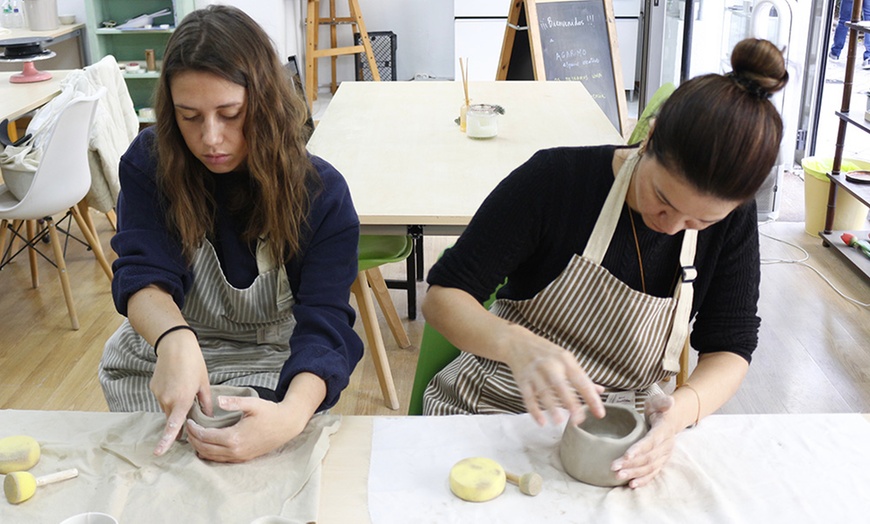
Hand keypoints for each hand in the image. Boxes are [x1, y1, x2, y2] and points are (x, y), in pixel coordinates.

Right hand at [150, 330, 210, 455]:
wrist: (175, 345)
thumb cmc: (194, 363)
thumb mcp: (204, 383)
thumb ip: (205, 403)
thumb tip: (208, 418)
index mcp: (182, 400)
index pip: (173, 426)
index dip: (166, 440)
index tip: (159, 452)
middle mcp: (167, 400)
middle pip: (172, 419)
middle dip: (179, 422)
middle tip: (191, 415)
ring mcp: (159, 394)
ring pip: (167, 409)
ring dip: (175, 407)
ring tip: (185, 389)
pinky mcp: (154, 388)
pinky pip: (162, 399)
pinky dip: (170, 397)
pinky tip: (177, 384)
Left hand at [185, 395, 307, 462]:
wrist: (287, 425)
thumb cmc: (270, 413)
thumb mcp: (253, 403)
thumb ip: (234, 402)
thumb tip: (218, 401)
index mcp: (234, 437)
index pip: (206, 437)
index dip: (194, 429)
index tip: (189, 421)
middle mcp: (235, 451)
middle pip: (205, 449)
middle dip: (193, 440)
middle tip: (189, 429)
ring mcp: (239, 457)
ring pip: (211, 457)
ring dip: (200, 448)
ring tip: (194, 437)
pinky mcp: (243, 458)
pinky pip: (221, 460)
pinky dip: (210, 454)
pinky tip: (207, 446)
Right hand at [502, 326, 604, 425]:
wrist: (517, 342)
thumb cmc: (545, 352)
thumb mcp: (565, 358)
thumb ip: (581, 376)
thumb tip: (599, 391)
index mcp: (565, 360)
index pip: (581, 380)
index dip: (591, 397)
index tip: (599, 413)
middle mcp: (550, 366)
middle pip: (561, 385)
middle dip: (571, 402)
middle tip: (579, 419)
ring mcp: (535, 373)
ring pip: (543, 392)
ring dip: (551, 407)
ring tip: (559, 421)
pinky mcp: (522, 380)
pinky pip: (528, 397)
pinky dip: (534, 410)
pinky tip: (542, 422)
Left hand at [610, 394, 677, 487]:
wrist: (669, 420)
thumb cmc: (659, 409)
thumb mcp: (658, 402)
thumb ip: (662, 402)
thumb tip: (670, 402)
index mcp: (664, 431)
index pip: (651, 441)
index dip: (639, 449)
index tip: (626, 455)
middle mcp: (666, 446)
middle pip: (648, 457)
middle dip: (631, 464)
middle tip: (614, 468)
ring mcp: (664, 456)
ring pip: (649, 468)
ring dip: (634, 473)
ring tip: (618, 476)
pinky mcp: (660, 462)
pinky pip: (652, 473)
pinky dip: (643, 480)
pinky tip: (631, 485)